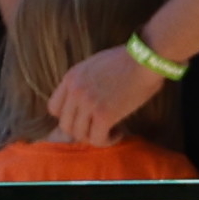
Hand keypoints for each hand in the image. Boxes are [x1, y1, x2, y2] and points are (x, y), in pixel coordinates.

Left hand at [45, 42, 165, 144]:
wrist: (145, 58)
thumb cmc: (128, 59)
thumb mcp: (95, 65)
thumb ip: (84, 81)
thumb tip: (84, 103)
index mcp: (71, 77)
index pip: (54, 108)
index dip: (68, 116)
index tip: (83, 117)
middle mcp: (75, 90)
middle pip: (65, 125)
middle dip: (81, 129)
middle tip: (98, 127)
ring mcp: (88, 103)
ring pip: (79, 134)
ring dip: (95, 136)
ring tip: (110, 130)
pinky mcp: (104, 114)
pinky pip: (97, 139)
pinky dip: (107, 140)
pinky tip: (118, 133)